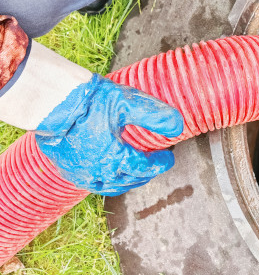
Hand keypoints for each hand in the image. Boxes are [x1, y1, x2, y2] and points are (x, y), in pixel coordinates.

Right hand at [35, 74, 182, 195]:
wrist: (50, 101)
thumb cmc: (90, 101)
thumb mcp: (129, 104)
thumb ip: (156, 116)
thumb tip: (178, 127)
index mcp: (114, 159)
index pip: (145, 168)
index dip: (160, 163)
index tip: (168, 157)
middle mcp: (97, 172)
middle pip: (129, 180)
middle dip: (145, 173)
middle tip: (155, 164)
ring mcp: (79, 174)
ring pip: (110, 186)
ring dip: (127, 180)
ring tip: (136, 171)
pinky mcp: (66, 170)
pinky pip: (91, 183)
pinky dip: (107, 180)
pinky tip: (110, 171)